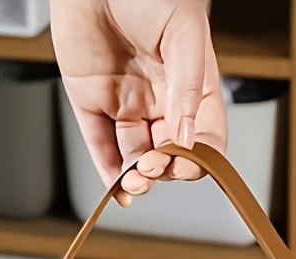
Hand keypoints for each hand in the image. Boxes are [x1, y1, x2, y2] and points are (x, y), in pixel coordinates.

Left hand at [50, 0, 226, 205]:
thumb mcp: (183, 32)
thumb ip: (188, 87)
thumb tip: (187, 136)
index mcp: (189, 84)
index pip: (203, 136)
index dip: (197, 158)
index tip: (185, 163)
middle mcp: (159, 99)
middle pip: (168, 153)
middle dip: (164, 168)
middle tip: (156, 165)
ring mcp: (125, 103)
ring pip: (135, 156)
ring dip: (139, 178)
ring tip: (137, 181)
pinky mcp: (91, 103)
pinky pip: (100, 146)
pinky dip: (109, 173)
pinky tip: (119, 189)